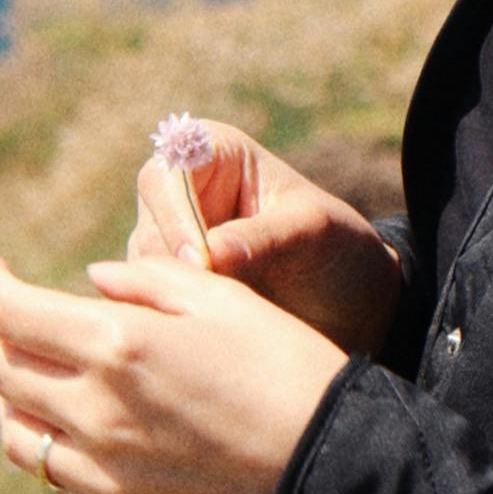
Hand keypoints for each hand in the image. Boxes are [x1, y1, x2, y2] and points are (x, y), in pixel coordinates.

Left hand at [0, 249, 346, 493]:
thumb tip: (92, 280)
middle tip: (5, 311)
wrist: (337, 476)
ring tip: (35, 372)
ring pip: (18, 436)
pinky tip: (80, 426)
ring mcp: (105, 478)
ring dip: (12, 396)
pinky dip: (53, 446)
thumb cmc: (288, 367)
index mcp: (118, 348)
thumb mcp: (223, 298)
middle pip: (1, 372)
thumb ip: (147, 279)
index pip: (12, 313)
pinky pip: (60, 482)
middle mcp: (96, 416)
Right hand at [131, 119, 404, 358]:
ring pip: (139, 277)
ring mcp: (167, 245)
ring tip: (223, 325)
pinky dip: (174, 325)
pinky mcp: (166, 291)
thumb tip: (209, 256)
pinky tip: (210, 341)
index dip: (176, 220)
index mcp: (209, 153)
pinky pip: (150, 309)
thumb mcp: (310, 234)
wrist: (353, 307)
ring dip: (175, 302)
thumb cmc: (336, 250)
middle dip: (175, 272)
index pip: (166, 177)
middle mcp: (177, 195)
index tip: (201, 264)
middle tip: (213, 306)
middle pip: (147, 232)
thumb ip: (260, 239)